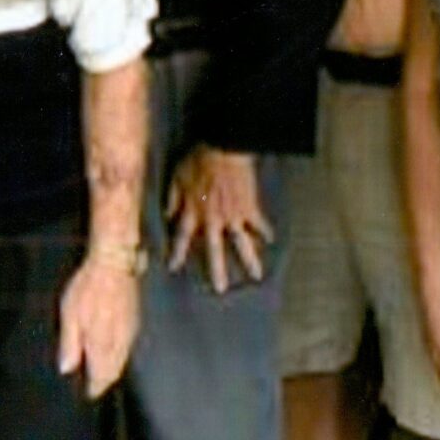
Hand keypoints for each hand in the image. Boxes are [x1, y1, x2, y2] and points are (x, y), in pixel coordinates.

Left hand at [56, 248, 140, 398]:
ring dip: (113, 370)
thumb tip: (67, 369)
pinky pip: (128, 349)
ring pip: (123, 361)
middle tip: (95, 388)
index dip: (94, 387)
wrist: (115, 264)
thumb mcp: (70, 314)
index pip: (100, 374)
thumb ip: (70, 344)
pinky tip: (114, 354)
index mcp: (101, 343)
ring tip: (103, 375)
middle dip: (104, 381)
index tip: (88, 395)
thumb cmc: (88, 287)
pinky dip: (120, 357)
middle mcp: (119, 343)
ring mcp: (130, 332)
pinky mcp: (135, 321)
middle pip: (114, 371)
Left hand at [164, 148, 270, 292]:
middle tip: (221, 290)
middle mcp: (214, 219)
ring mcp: (233, 215)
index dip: (178, 253)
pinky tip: (271, 241)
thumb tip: (168, 216)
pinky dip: (265, 231)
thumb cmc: (198, 160)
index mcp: (194, 212)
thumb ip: (172, 199)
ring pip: (242, 243)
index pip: (183, 237)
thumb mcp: (177, 177)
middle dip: (217, 270)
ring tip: (256, 276)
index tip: (173, 269)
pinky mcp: (250, 207)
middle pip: (215, 249)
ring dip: (250, 260)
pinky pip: (258, 223)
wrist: (224, 149)